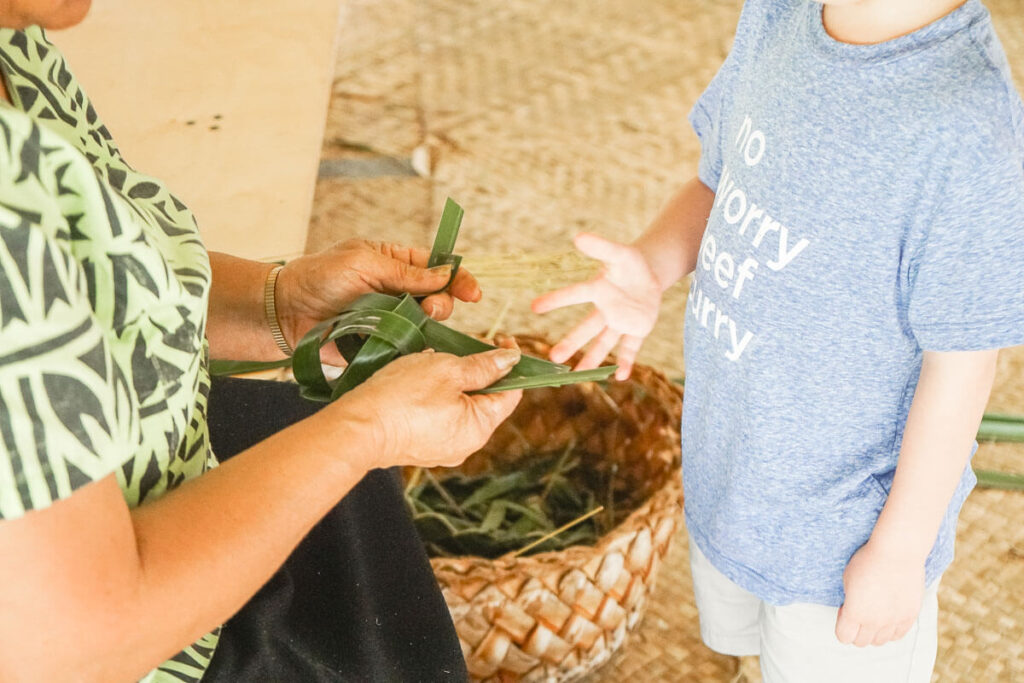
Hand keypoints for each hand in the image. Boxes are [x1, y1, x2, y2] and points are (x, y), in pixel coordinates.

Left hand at [275, 239, 481, 354]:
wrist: (286, 312)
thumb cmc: (319, 277)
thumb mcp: (362, 262)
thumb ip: (404, 272)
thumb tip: (443, 276)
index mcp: (395, 263)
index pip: (437, 269)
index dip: (458, 279)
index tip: (472, 293)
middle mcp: (398, 291)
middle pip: (439, 298)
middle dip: (443, 303)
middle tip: (432, 309)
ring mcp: (391, 319)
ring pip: (427, 325)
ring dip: (431, 325)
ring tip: (420, 323)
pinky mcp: (382, 343)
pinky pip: (408, 347)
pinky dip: (416, 348)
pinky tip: (415, 347)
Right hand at [331, 345, 522, 469]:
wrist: (357, 427)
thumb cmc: (402, 397)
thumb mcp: (448, 370)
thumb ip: (483, 365)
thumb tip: (511, 360)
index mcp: (479, 428)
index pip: (511, 393)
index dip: (511, 363)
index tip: (501, 339)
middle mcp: (465, 445)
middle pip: (485, 400)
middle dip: (478, 370)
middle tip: (464, 345)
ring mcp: (441, 448)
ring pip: (459, 406)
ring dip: (453, 380)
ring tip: (435, 359)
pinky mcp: (420, 446)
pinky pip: (438, 415)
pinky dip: (435, 395)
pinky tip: (418, 378)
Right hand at [531, 233, 660, 379]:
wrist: (649, 276)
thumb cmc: (630, 263)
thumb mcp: (619, 252)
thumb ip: (601, 247)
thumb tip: (578, 237)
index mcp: (598, 290)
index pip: (574, 295)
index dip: (555, 300)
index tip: (534, 307)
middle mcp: (604, 310)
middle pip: (586, 329)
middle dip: (571, 343)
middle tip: (552, 357)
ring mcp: (619, 323)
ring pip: (604, 343)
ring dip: (592, 359)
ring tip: (577, 375)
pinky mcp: (636, 331)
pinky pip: (629, 348)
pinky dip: (625, 361)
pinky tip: (620, 375)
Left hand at [835, 540, 925, 646]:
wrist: (897, 552)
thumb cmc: (867, 561)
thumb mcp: (847, 579)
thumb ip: (849, 600)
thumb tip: (851, 611)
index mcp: (855, 613)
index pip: (843, 637)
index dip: (842, 624)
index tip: (845, 608)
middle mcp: (874, 622)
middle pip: (861, 642)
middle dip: (856, 629)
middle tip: (859, 610)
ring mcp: (894, 621)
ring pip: (880, 641)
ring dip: (873, 632)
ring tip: (874, 612)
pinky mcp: (910, 616)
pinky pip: (898, 635)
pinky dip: (890, 630)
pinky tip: (888, 615)